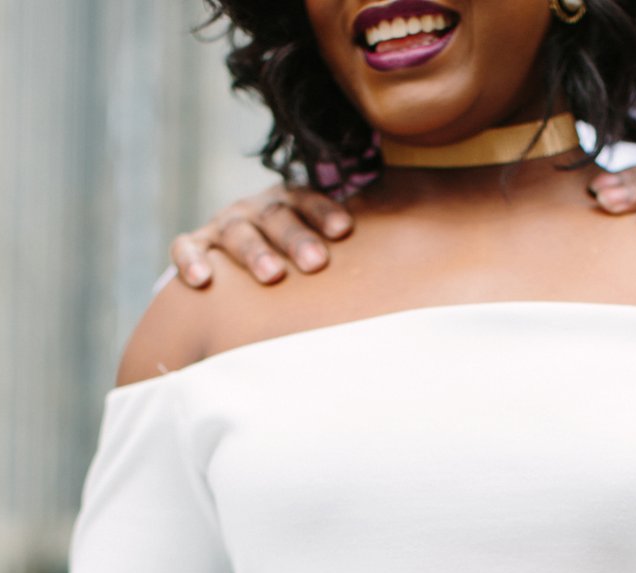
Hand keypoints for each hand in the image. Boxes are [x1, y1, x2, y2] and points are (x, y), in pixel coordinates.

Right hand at [171, 184, 352, 287]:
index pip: (307, 199)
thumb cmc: (301, 253)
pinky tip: (202, 280)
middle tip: (316, 262)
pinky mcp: (198, 243)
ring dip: (255, 252)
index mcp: (291, 202)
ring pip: (236, 232)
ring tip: (273, 275)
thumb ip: (356, 248)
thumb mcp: (324, 242)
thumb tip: (415, 254)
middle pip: (275, 216)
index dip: (324, 212)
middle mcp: (258, 209)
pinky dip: (192, 260)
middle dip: (295, 238)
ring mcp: (226, 224)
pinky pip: (188, 247)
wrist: (247, 252)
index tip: (343, 230)